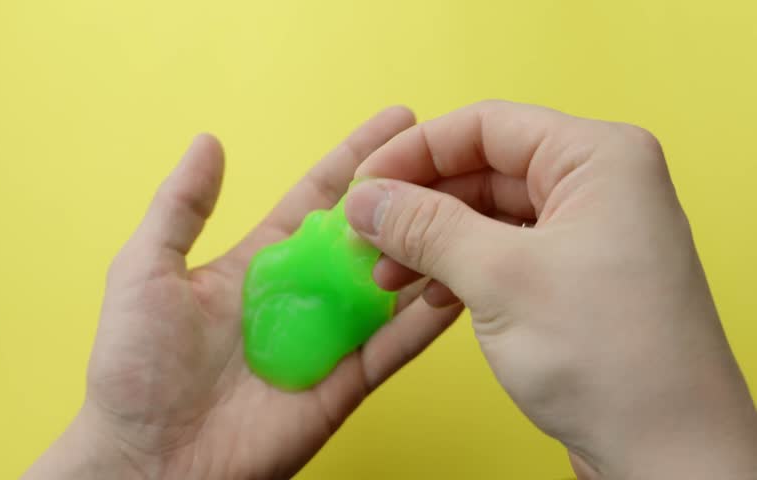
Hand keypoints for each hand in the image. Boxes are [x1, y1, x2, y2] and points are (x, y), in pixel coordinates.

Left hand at [23, 107, 462, 479]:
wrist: (148, 461)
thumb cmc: (134, 367)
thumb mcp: (145, 269)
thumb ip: (180, 207)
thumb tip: (209, 142)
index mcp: (258, 265)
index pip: (316, 200)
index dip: (355, 159)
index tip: (397, 123)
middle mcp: (299, 296)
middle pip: (363, 236)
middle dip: (404, 196)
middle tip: (449, 159)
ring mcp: (326, 340)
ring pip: (389, 287)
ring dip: (424, 249)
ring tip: (467, 209)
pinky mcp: (343, 384)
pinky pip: (392, 347)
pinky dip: (426, 320)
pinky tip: (457, 284)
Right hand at [345, 100, 756, 478]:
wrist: (668, 454)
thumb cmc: (611, 358)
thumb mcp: (501, 279)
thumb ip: (426, 228)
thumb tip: (365, 200)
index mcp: (598, 158)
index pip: (487, 127)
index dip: (416, 152)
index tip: (364, 185)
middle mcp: (597, 186)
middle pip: (484, 169)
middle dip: (419, 203)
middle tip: (366, 234)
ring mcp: (587, 234)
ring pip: (487, 215)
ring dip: (432, 240)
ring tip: (387, 274)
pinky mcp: (574, 278)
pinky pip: (502, 253)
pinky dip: (459, 268)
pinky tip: (430, 295)